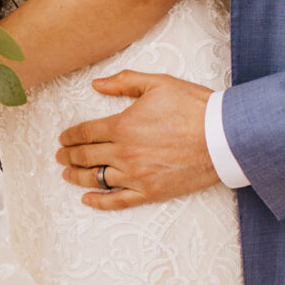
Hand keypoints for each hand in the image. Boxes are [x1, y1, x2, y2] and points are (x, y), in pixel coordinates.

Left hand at [56, 72, 219, 209]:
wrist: (223, 137)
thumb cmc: (194, 107)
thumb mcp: (158, 83)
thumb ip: (124, 82)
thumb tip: (96, 84)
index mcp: (123, 125)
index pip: (85, 132)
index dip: (70, 135)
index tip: (63, 137)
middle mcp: (124, 153)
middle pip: (86, 156)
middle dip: (69, 156)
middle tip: (60, 156)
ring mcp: (136, 175)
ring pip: (96, 179)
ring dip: (77, 177)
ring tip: (67, 174)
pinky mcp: (150, 192)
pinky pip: (117, 201)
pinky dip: (99, 202)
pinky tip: (87, 200)